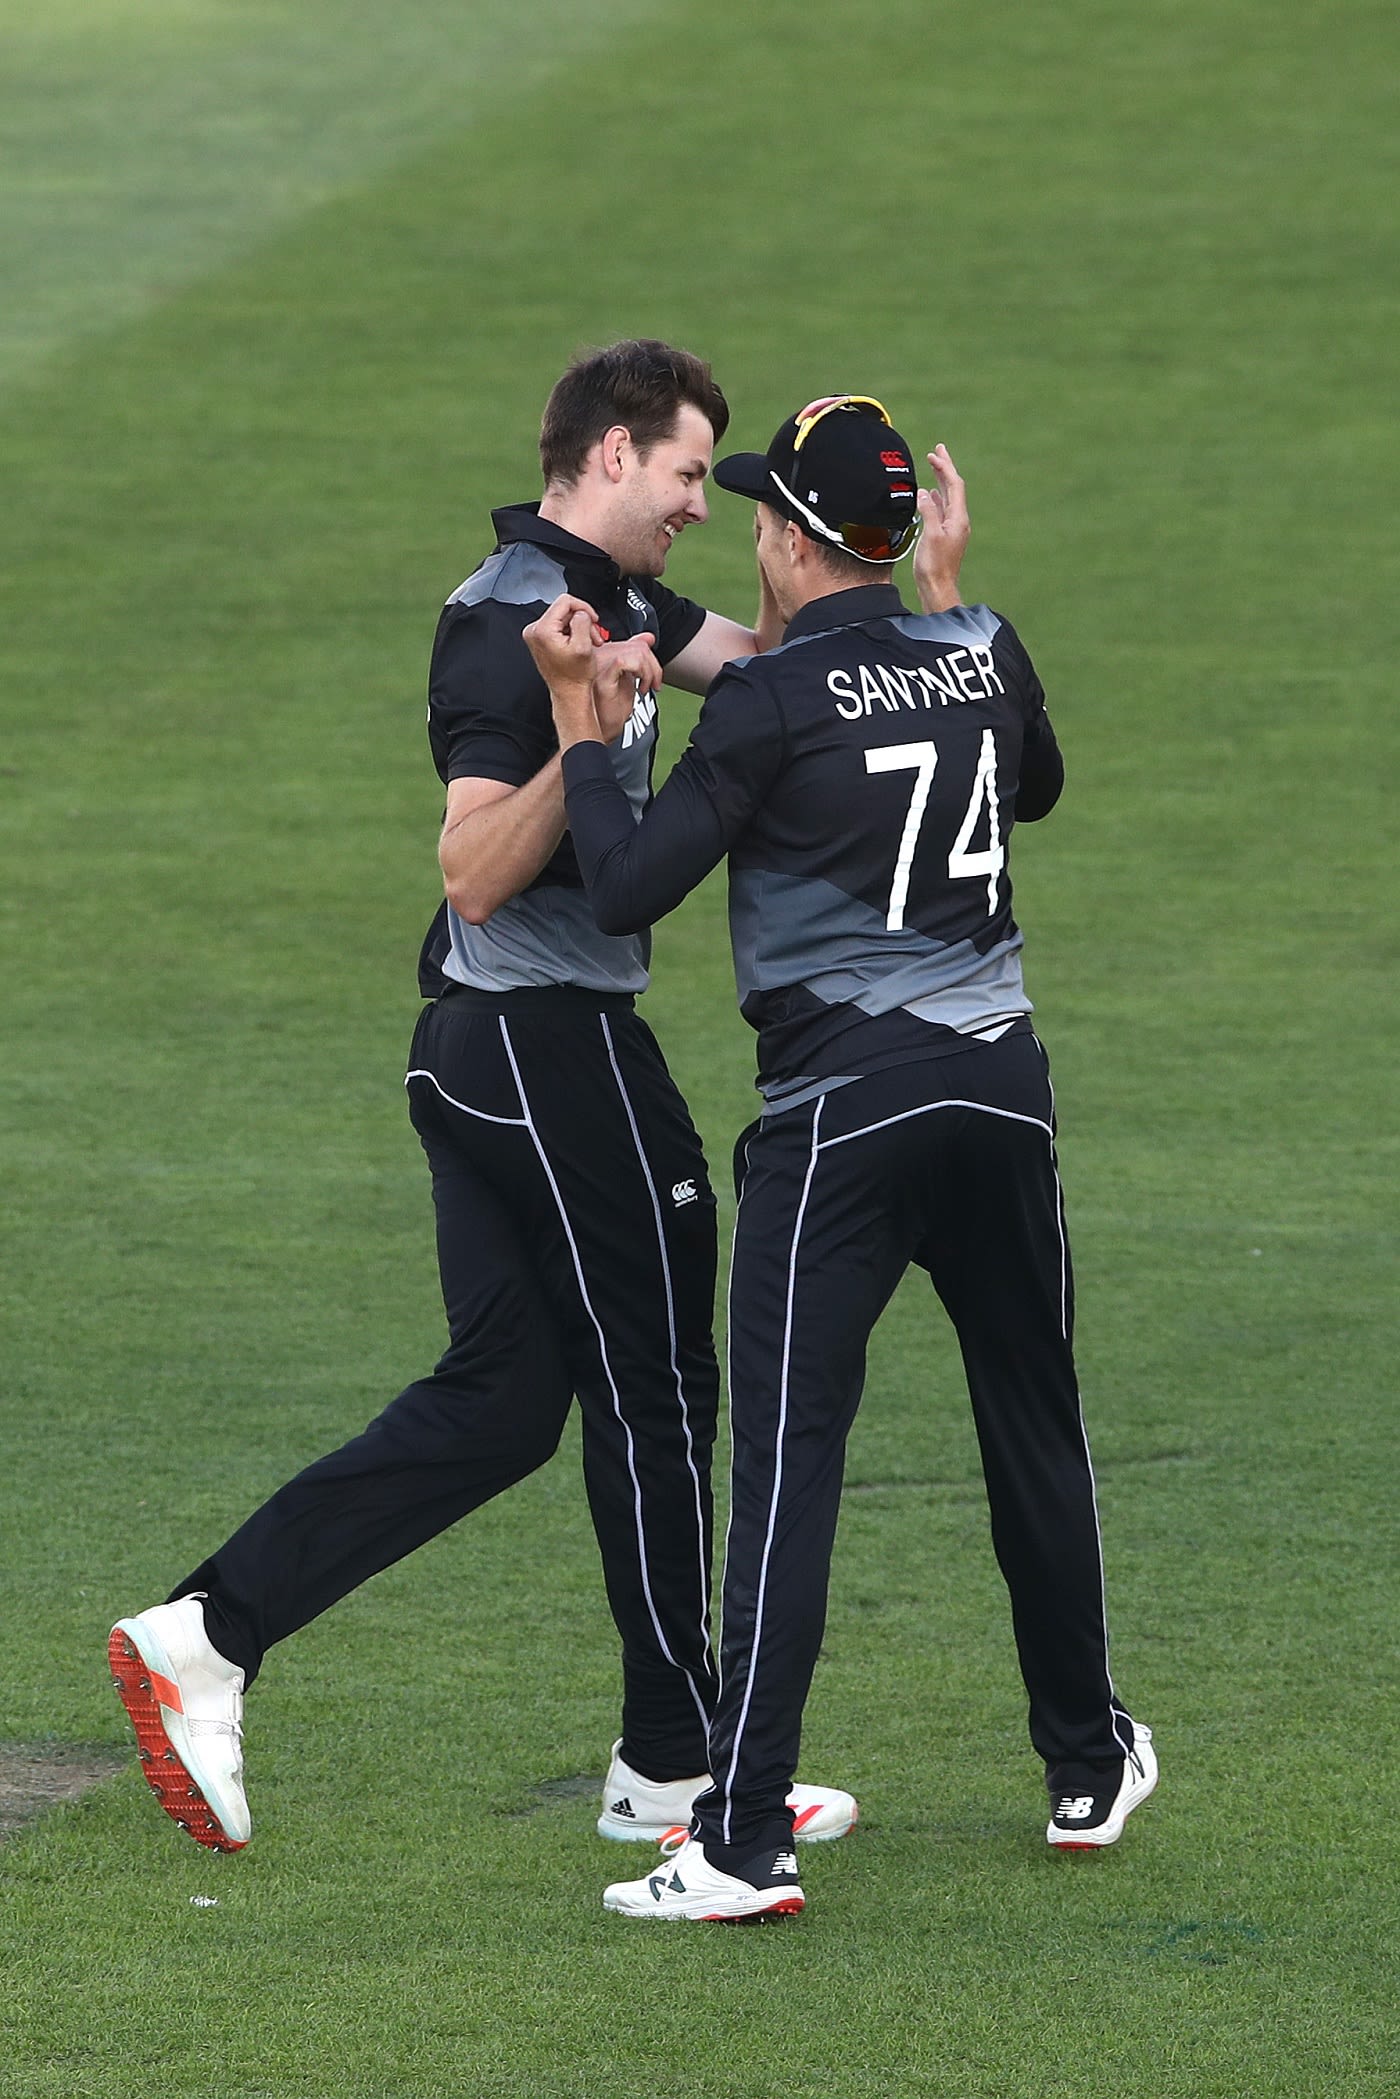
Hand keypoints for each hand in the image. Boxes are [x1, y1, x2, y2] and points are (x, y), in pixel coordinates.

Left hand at [523, 594, 607, 744]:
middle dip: (582, 620)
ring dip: (578, 627)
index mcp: (542, 630)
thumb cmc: (575, 677)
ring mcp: (536, 636)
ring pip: (563, 617)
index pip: (565, 601)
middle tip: (592, 636)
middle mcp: (534, 631)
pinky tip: (579, 644)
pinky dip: (572, 632)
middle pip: (564, 609)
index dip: (583, 607)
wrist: (569, 693)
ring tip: (587, 642)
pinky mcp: (540, 640)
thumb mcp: (584, 645)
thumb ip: (583, 620)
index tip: (592, 620)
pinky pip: (559, 626)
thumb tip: (582, 612)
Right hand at [592, 632, 661, 741]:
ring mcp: (597, 664)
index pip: (633, 642)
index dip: (649, 657)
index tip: (653, 677)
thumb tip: (648, 638)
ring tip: (645, 689)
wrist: (598, 734)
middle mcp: (597, 655)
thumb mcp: (627, 680)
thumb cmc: (606, 714)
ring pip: (636, 651)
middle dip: (653, 666)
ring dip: (650, 672)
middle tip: (653, 685)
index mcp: (600, 654)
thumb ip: (636, 657)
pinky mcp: (601, 675)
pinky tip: (639, 688)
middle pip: (636, 645)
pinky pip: (627, 661)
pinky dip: (642, 673)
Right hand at [913, 444, 968, 612]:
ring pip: (947, 497)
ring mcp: (952, 528)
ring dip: (940, 479)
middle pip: (953, 487)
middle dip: (945, 467)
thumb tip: (924, 493)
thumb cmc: (934, 566)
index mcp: (958, 519)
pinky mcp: (945, 535)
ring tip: (934, 465)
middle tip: (938, 450)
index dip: (944, 467)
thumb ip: (929, 511)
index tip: (933, 454)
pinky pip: (942, 509)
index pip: (954, 485)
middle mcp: (958, 521)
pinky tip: (931, 493)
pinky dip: (936, 497)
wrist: (937, 588)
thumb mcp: (931, 535)